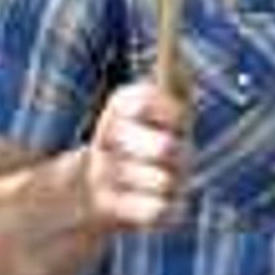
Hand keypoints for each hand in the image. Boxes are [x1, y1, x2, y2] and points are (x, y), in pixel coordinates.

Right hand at [84, 74, 193, 234]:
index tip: (181, 121)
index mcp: (120, 104)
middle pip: (165, 149)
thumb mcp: (159, 109)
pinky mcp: (111, 208)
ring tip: (165, 178)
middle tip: (177, 155)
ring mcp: (106, 173)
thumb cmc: (143, 141)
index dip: (173, 114)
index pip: (148, 101)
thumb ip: (176, 84)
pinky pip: (159, 211)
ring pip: (165, 182)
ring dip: (174, 183)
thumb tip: (184, 63)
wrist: (91, 190)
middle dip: (182, 155)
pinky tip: (159, 200)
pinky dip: (168, 208)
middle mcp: (107, 135)